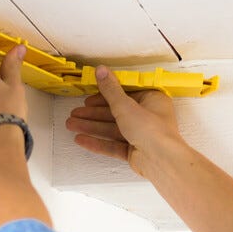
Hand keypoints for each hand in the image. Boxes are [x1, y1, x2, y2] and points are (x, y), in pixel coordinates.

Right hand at [65, 65, 182, 177]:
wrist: (160, 160)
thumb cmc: (152, 130)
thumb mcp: (126, 105)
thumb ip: (110, 90)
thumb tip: (101, 71)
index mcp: (151, 100)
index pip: (124, 94)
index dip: (104, 95)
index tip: (88, 96)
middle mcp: (147, 117)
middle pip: (115, 113)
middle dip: (92, 113)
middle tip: (75, 113)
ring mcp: (141, 136)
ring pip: (112, 129)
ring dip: (91, 127)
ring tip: (72, 125)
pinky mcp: (134, 151)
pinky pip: (113, 145)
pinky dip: (98, 142)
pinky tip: (82, 139)